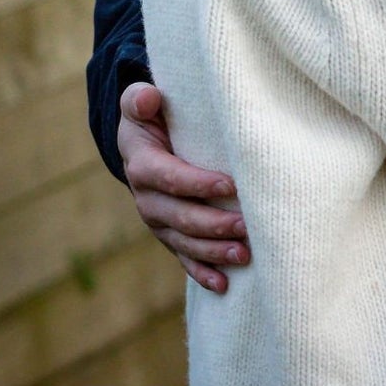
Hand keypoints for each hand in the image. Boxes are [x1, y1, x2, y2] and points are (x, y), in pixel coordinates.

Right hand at [117, 81, 249, 292]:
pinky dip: (202, 273)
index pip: (171, 177)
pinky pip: (183, 257)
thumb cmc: (151, 115)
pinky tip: (224, 286)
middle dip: (213, 224)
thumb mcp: (139, 101)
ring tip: (244, 256)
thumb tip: (149, 99)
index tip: (230, 185)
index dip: (198, 183)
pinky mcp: (169, 233)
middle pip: (180, 216)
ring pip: (185, 241)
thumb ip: (141, 98)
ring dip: (213, 252)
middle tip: (246, 227)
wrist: (141, 140)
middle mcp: (147, 199)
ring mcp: (158, 220)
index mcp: (143, 165)